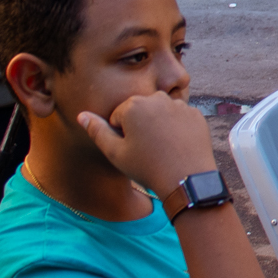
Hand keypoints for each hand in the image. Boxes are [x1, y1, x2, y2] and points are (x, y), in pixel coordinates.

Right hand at [77, 92, 215, 197]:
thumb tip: (81, 115)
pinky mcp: (196, 114)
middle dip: (139, 127)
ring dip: (158, 126)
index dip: (122, 135)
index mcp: (134, 105)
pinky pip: (179, 119)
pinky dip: (177, 129)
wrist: (186, 179)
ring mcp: (179, 105)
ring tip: (162, 149)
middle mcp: (157, 98)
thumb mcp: (115, 153)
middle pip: (140, 111)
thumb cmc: (147, 167)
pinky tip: (177, 146)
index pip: (118, 116)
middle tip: (147, 150)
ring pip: (160, 114)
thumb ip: (97, 131)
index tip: (132, 149)